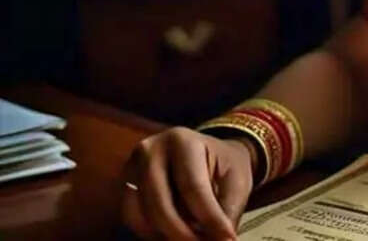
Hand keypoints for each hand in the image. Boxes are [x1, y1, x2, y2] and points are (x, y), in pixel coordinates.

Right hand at [120, 127, 255, 239]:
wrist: (205, 152)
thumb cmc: (223, 165)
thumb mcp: (236, 181)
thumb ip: (228, 211)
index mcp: (183, 141)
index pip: (193, 187)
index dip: (209, 219)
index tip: (226, 238)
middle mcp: (151, 151)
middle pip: (160, 204)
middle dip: (183, 234)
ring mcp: (131, 167)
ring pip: (142, 215)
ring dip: (167, 235)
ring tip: (193, 238)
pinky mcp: (124, 185)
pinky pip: (132, 218)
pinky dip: (153, 233)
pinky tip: (174, 234)